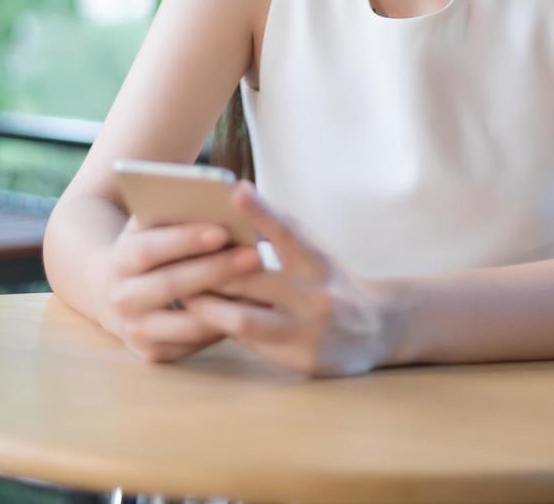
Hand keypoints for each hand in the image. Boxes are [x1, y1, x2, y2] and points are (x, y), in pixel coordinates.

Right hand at [102, 218, 263, 363]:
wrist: (115, 291)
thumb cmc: (150, 249)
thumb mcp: (151, 228)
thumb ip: (175, 216)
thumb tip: (226, 202)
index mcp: (119, 260)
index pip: (149, 249)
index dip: (185, 240)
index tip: (223, 230)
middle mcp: (122, 298)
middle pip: (170, 285)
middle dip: (215, 270)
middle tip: (255, 257)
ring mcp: (135, 330)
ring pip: (185, 322)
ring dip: (225, 306)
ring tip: (262, 287)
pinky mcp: (152, 353)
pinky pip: (193, 343)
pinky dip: (222, 327)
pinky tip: (250, 310)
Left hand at [182, 184, 393, 376]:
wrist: (379, 328)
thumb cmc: (329, 279)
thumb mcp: (313, 248)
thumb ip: (277, 227)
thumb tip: (233, 195)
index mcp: (318, 259)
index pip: (287, 231)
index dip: (260, 212)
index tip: (234, 191)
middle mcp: (317, 294)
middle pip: (251, 278)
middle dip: (210, 270)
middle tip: (174, 260)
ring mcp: (309, 330)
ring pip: (243, 318)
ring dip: (208, 306)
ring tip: (184, 294)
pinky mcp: (302, 360)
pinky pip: (251, 345)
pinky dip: (225, 329)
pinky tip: (206, 320)